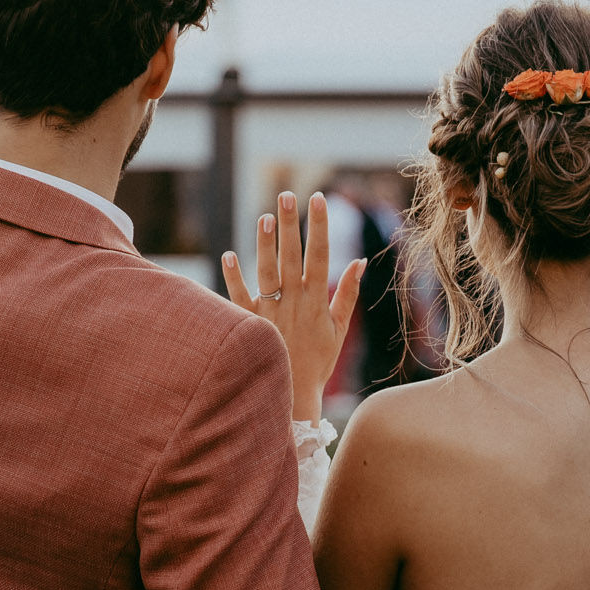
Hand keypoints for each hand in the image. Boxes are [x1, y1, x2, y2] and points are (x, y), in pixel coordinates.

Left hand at [222, 192, 363, 422]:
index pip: (320, 255)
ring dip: (265, 245)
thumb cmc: (318, 362)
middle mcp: (293, 302)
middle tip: (287, 195)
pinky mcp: (250, 324)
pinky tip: (229, 254)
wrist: (293, 395)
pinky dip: (234, 277)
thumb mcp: (339, 328)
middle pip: (292, 256)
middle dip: (291, 224)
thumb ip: (347, 294)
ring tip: (265, 217)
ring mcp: (270, 312)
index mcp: (316, 300)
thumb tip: (360, 262)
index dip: (320, 226)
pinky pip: (240, 297)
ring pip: (267, 272)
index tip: (318, 198)